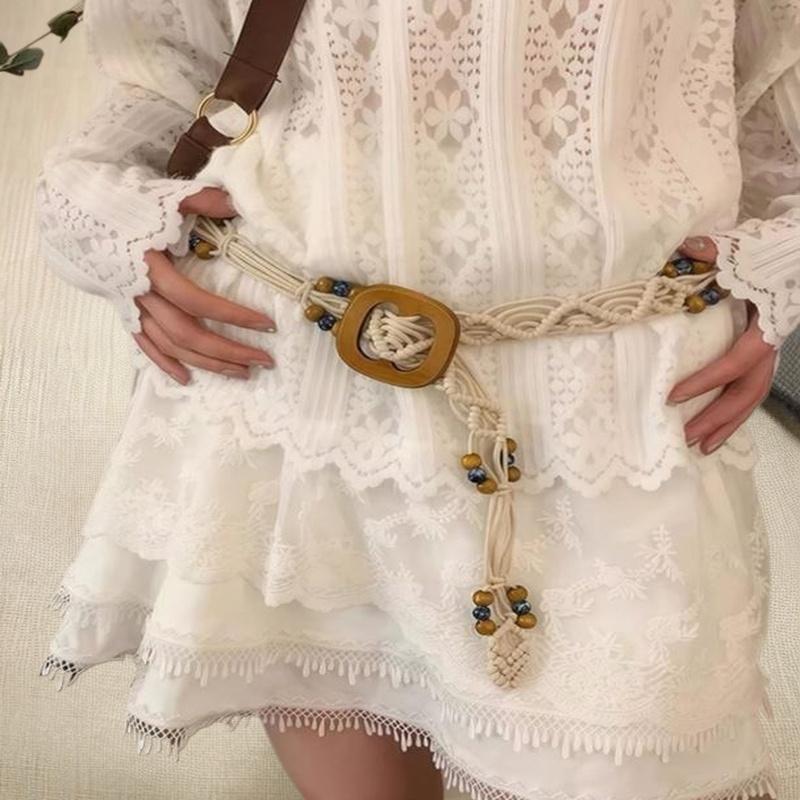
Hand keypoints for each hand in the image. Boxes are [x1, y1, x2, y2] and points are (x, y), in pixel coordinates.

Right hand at [131, 187, 276, 384]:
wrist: (76, 211)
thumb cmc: (125, 203)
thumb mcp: (166, 196)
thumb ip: (204, 199)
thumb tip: (237, 203)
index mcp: (151, 267)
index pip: (196, 301)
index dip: (232, 316)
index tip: (266, 325)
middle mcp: (140, 294)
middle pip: (187, 334)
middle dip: (228, 351)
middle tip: (264, 360)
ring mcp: (131, 307)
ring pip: (170, 346)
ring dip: (207, 364)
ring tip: (242, 373)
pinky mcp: (124, 312)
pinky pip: (144, 346)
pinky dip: (165, 364)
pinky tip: (187, 378)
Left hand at [665, 236, 777, 454]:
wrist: (798, 249)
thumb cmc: (770, 250)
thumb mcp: (741, 249)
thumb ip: (712, 251)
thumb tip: (688, 250)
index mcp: (767, 325)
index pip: (735, 362)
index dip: (705, 381)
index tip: (672, 396)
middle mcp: (771, 343)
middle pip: (748, 392)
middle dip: (717, 418)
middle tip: (685, 438)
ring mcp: (769, 349)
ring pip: (752, 396)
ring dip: (727, 424)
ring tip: (700, 447)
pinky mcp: (763, 351)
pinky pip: (750, 388)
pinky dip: (733, 410)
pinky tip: (714, 428)